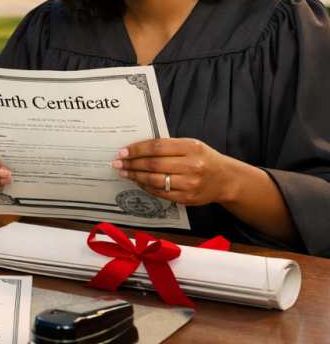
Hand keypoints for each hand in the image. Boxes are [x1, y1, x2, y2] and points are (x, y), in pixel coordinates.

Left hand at [111, 138, 237, 206]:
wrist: (226, 179)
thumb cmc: (203, 158)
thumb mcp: (190, 145)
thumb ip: (168, 146)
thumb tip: (137, 149)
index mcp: (191, 147)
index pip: (157, 147)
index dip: (137, 149)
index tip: (123, 151)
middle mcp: (191, 166)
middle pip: (153, 164)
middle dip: (131, 163)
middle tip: (117, 163)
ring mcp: (190, 184)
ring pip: (155, 180)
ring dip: (135, 176)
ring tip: (124, 172)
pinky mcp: (188, 199)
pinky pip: (161, 193)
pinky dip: (146, 187)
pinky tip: (138, 181)